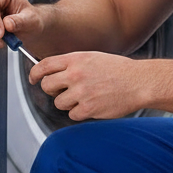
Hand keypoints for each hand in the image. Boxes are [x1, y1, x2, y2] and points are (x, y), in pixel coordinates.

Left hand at [32, 51, 146, 120]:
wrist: (139, 82)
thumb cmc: (119, 70)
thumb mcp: (92, 58)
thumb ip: (72, 64)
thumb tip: (52, 72)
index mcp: (76, 59)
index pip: (44, 65)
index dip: (34, 74)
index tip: (33, 79)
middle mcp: (76, 74)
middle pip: (46, 86)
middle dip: (51, 90)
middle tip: (61, 91)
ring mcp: (81, 92)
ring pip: (58, 102)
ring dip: (68, 103)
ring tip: (84, 97)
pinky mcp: (88, 108)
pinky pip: (72, 114)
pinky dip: (79, 112)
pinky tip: (92, 104)